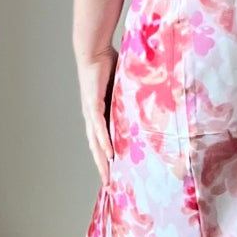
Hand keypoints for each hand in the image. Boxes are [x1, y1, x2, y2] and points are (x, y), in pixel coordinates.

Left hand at [75, 45, 116, 189]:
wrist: (94, 50)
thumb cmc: (107, 65)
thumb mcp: (121, 87)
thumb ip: (129, 98)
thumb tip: (146, 104)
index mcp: (97, 114)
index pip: (100, 140)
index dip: (105, 157)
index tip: (111, 173)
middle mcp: (92, 117)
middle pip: (96, 147)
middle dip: (102, 166)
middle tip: (109, 185)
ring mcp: (91, 112)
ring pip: (96, 142)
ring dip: (102, 160)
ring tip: (108, 176)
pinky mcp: (93, 104)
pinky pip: (100, 127)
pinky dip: (104, 142)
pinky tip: (109, 154)